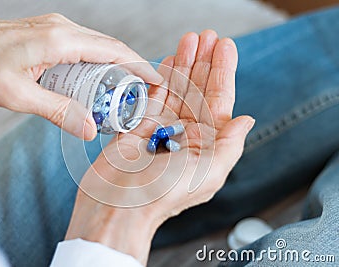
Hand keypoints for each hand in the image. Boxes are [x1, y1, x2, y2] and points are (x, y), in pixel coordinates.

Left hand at [0, 14, 162, 139]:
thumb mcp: (19, 96)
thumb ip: (58, 112)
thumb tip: (90, 130)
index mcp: (59, 40)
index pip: (112, 50)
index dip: (138, 65)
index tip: (156, 79)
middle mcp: (61, 28)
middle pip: (109, 46)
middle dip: (130, 68)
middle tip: (140, 93)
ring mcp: (55, 27)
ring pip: (97, 45)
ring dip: (113, 65)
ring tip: (120, 91)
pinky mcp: (48, 32)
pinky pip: (82, 45)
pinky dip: (96, 62)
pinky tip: (94, 81)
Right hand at [66, 30, 254, 263]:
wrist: (119, 204)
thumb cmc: (163, 194)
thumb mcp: (208, 172)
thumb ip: (229, 144)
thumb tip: (246, 120)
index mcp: (205, 144)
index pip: (219, 101)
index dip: (223, 73)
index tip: (225, 47)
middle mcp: (186, 134)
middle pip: (199, 89)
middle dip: (204, 62)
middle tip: (207, 35)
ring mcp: (161, 127)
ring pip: (176, 88)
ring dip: (184, 63)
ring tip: (190, 39)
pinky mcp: (138, 124)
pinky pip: (153, 95)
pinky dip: (161, 76)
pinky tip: (169, 60)